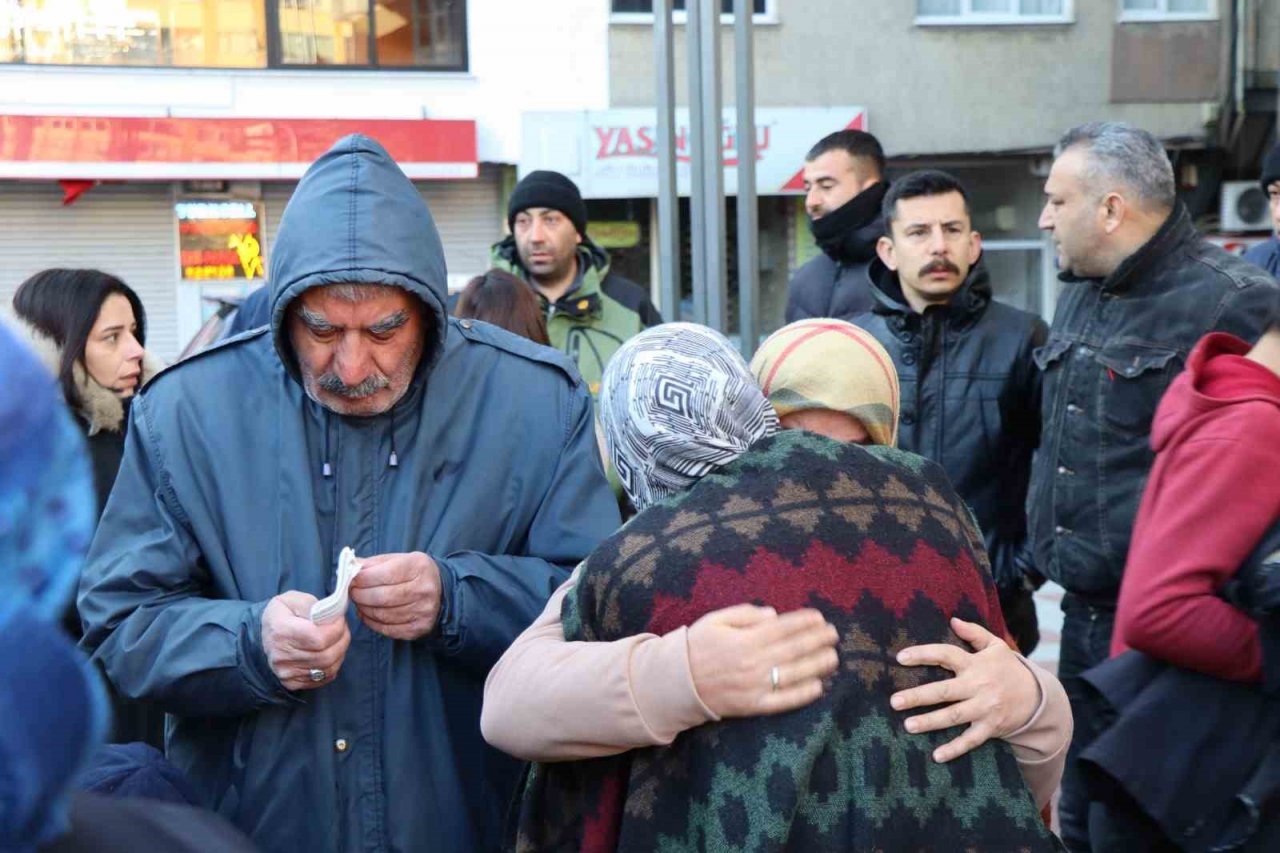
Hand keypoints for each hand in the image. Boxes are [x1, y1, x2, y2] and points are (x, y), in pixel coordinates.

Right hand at [262, 591, 350, 690]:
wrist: (263, 636)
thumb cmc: (281, 615)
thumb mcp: (291, 599)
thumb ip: (311, 604)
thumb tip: (330, 615)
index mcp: (281, 632)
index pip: (319, 638)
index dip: (337, 629)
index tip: (340, 619)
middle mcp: (282, 656)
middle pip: (326, 655)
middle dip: (342, 640)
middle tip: (343, 629)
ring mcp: (286, 672)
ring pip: (328, 668)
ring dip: (340, 653)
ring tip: (339, 640)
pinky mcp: (292, 683)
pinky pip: (323, 678)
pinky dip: (333, 665)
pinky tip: (331, 653)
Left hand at [348, 551, 441, 640]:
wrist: (442, 592)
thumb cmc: (414, 573)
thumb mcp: (398, 559)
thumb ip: (373, 564)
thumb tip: (349, 568)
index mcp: (418, 567)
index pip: (383, 574)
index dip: (362, 579)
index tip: (352, 579)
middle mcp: (424, 589)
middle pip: (381, 597)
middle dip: (360, 595)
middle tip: (352, 592)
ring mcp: (423, 611)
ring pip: (382, 614)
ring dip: (364, 609)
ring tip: (360, 602)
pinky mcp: (418, 628)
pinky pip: (387, 629)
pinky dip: (372, 622)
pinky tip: (368, 614)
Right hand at [687, 604, 838, 718]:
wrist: (676, 682)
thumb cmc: (697, 646)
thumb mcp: (716, 620)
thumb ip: (745, 614)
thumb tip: (774, 615)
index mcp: (745, 639)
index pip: (783, 628)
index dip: (804, 622)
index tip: (820, 618)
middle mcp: (753, 662)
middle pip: (794, 649)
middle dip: (817, 640)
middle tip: (834, 635)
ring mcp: (755, 686)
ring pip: (794, 674)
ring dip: (817, 665)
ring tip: (833, 657)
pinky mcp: (753, 705)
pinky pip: (783, 701)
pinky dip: (802, 695)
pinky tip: (818, 687)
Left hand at [890, 617, 1039, 762]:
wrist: (1038, 696)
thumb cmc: (1008, 669)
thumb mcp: (996, 646)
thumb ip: (974, 633)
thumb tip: (953, 620)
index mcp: (975, 664)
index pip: (945, 654)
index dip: (923, 654)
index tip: (900, 657)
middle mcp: (978, 686)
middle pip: (944, 690)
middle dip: (919, 696)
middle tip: (894, 701)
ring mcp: (985, 708)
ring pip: (954, 716)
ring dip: (930, 722)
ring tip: (908, 725)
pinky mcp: (990, 727)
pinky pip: (971, 740)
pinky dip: (955, 749)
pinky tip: (937, 756)